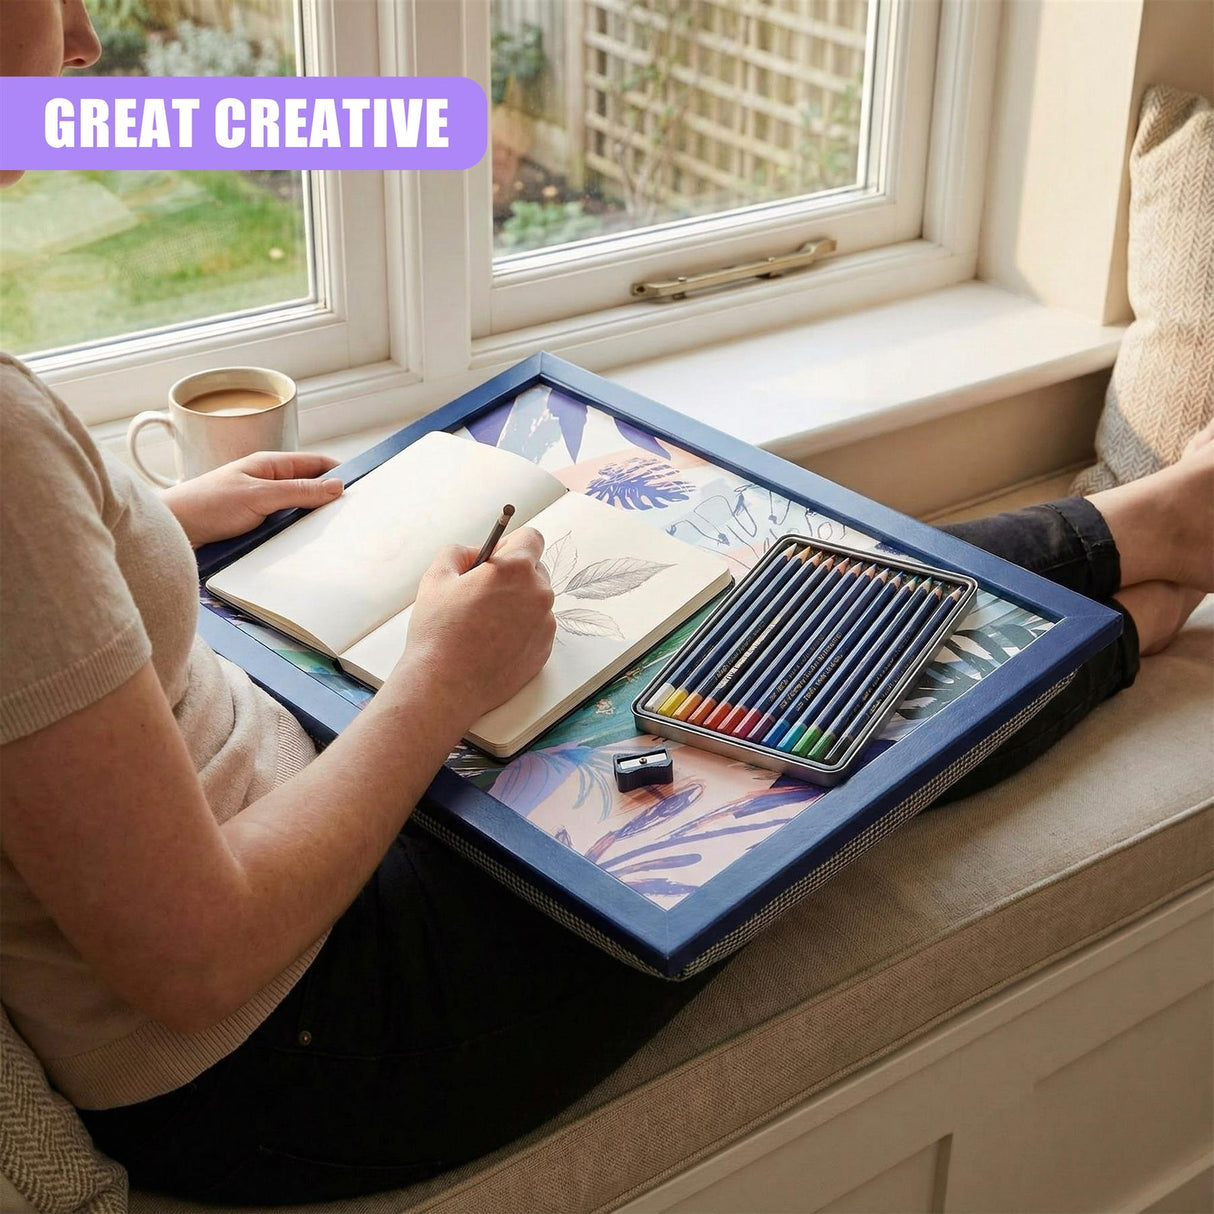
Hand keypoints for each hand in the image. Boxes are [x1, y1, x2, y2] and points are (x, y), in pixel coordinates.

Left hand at [159, 451, 343, 547]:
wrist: (172, 531)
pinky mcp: (255, 529)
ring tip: (334, 535)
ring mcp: (262, 506)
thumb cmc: (206, 504)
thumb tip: (336, 486)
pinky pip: (285, 530)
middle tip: (353, 516)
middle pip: (311, 489)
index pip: (316, 463)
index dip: (340, 472)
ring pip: (299, 513)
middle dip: (330, 501)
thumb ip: (298, 491)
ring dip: (312, 523)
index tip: (363, 486)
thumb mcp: (259, 495)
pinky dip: (296, 537)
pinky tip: (306, 548)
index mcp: (270, 465)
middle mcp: (267, 483)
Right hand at [401, 528, 556, 724]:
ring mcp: (545, 624)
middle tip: (483, 593)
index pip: (532, 538)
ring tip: (484, 623)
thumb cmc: (439, 631)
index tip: (497, 557)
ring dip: (517, 604)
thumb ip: (459, 552)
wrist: (446, 685)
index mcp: (516, 569)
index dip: (512, 544)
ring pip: (535, 601)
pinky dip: (520, 630)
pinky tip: (492, 643)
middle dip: (513, 575)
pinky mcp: (545, 650)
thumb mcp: (437, 577)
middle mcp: (539, 594)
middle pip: (536, 570)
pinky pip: (536, 628)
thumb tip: (476, 553)